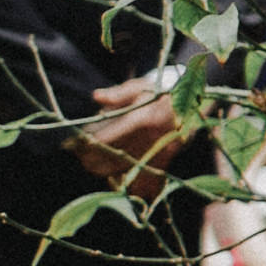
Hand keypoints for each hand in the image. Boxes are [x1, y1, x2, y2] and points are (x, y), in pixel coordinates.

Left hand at [70, 80, 185, 201]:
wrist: (193, 101)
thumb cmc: (161, 92)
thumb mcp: (140, 87)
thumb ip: (118, 93)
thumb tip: (96, 97)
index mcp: (143, 120)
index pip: (106, 140)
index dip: (86, 144)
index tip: (72, 143)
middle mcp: (151, 139)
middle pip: (112, 159)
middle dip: (91, 159)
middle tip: (79, 154)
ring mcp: (160, 152)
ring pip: (125, 170)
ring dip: (105, 169)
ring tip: (91, 162)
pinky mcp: (166, 159)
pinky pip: (143, 175)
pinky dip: (126, 178)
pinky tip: (114, 174)